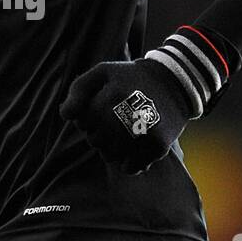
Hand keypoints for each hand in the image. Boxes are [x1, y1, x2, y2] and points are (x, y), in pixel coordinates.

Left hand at [60, 57, 193, 174]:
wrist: (175, 82)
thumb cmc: (131, 78)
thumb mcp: (102, 72)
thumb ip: (78, 90)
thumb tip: (66, 115)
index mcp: (112, 96)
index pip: (82, 122)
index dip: (86, 118)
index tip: (99, 110)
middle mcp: (128, 115)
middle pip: (94, 141)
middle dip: (97, 134)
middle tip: (113, 122)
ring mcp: (144, 133)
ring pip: (109, 157)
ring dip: (110, 149)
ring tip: (122, 134)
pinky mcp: (158, 146)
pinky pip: (129, 168)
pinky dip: (128, 163)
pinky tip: (133, 148)